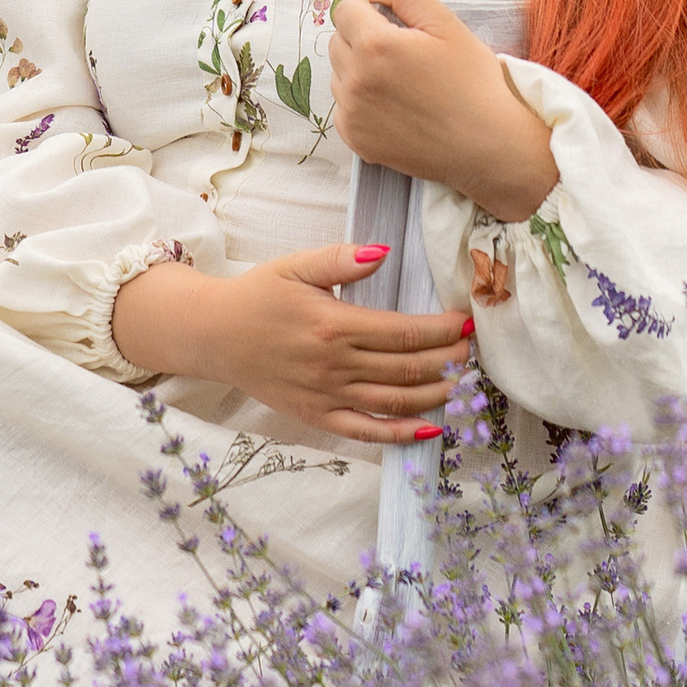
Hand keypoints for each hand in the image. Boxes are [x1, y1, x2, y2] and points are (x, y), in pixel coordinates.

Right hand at [109, 244, 471, 442]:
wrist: (213, 336)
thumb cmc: (258, 296)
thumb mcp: (295, 266)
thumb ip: (340, 259)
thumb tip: (383, 253)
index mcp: (334, 324)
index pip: (404, 331)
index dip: (442, 329)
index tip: (465, 321)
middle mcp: (334, 365)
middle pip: (408, 367)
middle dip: (448, 359)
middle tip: (473, 350)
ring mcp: (327, 395)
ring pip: (395, 400)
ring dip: (437, 393)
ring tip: (462, 381)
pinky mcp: (317, 416)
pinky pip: (366, 431)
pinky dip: (400, 433)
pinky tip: (430, 427)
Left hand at [327, 0, 558, 222]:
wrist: (487, 145)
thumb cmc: (472, 82)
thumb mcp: (447, 23)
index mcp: (375, 45)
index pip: (346, 9)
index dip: (372, 12)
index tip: (398, 27)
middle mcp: (355, 80)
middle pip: (338, 40)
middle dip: (363, 39)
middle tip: (404, 55)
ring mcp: (352, 113)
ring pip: (340, 74)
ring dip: (361, 71)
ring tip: (403, 84)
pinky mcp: (355, 139)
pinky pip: (344, 108)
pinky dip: (362, 104)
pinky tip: (397, 108)